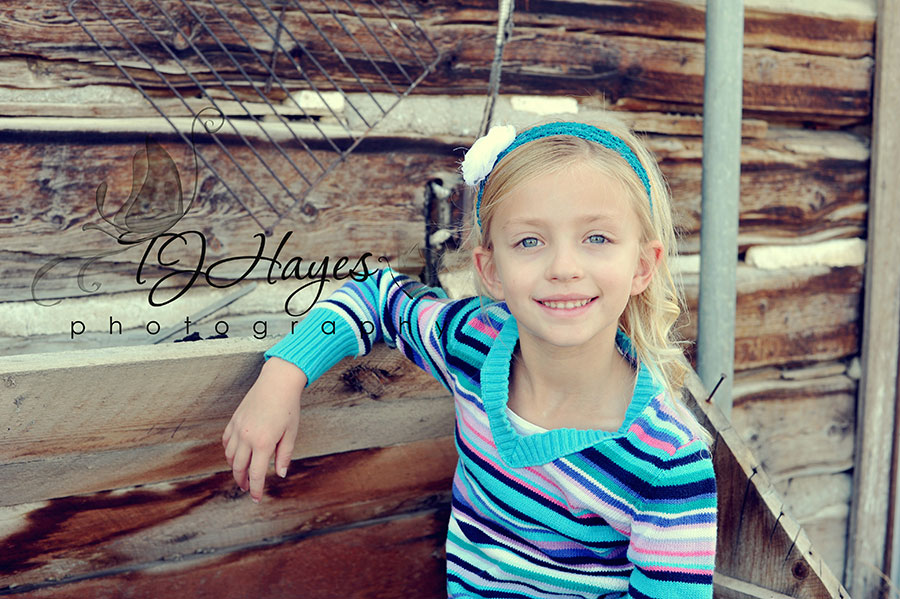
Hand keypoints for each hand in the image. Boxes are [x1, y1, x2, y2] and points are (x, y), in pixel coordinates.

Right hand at [222, 357, 306, 502]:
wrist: (277, 382)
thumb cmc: (288, 408)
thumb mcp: (291, 433)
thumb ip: (284, 455)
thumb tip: (280, 474)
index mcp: (262, 444)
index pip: (255, 474)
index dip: (255, 490)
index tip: (256, 499)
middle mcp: (246, 438)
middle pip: (239, 469)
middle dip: (242, 482)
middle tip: (247, 489)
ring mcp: (238, 428)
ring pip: (230, 456)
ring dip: (235, 468)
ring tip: (242, 474)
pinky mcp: (234, 420)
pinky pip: (226, 442)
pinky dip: (229, 452)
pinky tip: (236, 455)